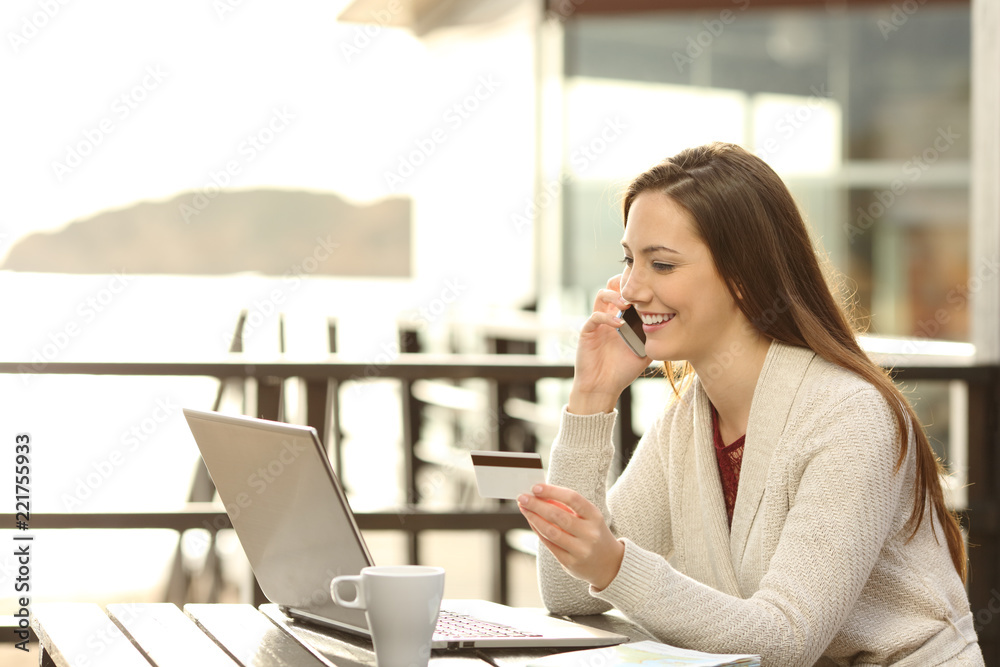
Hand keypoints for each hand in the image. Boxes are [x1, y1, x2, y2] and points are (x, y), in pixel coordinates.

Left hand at [517, 484, 624, 590]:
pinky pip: (549, 545)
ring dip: (533, 518)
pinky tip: (531, 522)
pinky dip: (538, 531)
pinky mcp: (570, 563)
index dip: (552, 492)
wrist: (610, 564)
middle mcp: (590, 534)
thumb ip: (568, 506)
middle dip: (536, 505)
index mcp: (595, 517)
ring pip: (551, 532)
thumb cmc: (593, 533)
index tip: (535, 487)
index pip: (573, 499)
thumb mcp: (589, 517)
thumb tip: (540, 494)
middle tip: (522, 497)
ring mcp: (580, 550)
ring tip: (524, 508)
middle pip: (558, 516)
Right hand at [569, 274, 651, 413]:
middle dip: (624, 284)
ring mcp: (598, 323)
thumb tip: (674, 329)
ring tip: (627, 304)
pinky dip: (607, 317)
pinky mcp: (588, 332)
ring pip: (601, 295)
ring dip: (615, 296)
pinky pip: (595, 317)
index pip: (627, 292)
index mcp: (622, 317)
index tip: (650, 288)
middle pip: (612, 286)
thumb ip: (654, 338)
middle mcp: (609, 316)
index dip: (636, 286)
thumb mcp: (644, 352)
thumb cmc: (622, 370)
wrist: (603, 387)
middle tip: (636, 292)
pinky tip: (619, 324)